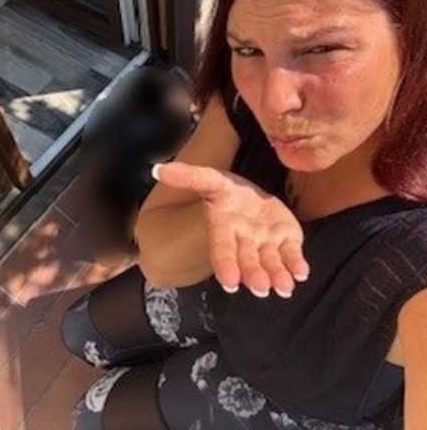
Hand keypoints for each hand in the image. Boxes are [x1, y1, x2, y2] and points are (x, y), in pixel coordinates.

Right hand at [152, 161, 309, 297]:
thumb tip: (156, 168)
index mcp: (224, 229)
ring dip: (277, 276)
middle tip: (261, 289)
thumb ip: (188, 176)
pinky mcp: (287, 242)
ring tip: (283, 287)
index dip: (225, 265)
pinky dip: (296, 265)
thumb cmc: (229, 193)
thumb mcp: (211, 179)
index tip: (230, 283)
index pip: (221, 249)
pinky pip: (292, 255)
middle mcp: (244, 242)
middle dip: (253, 275)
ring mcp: (266, 244)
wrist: (254, 200)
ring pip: (271, 263)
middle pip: (248, 261)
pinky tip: (301, 272)